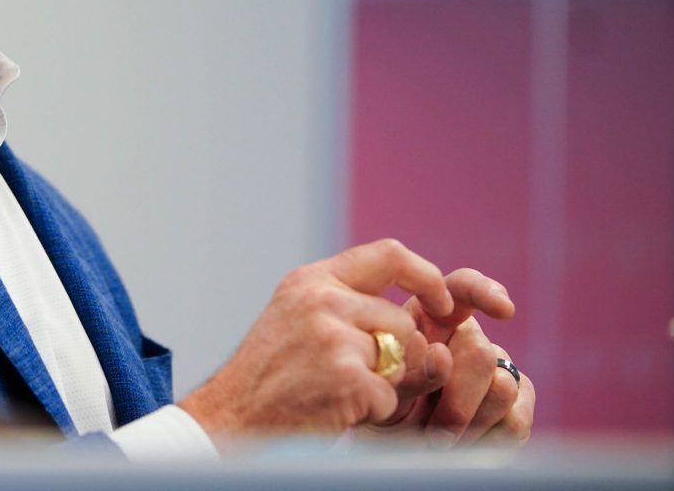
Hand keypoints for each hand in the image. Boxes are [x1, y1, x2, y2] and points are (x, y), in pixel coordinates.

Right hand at [179, 238, 457, 435]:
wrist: (229, 417)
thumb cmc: (268, 378)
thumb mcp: (299, 322)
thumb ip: (353, 312)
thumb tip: (431, 335)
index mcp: (311, 280)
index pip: (390, 255)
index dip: (426, 277)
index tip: (443, 303)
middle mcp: (321, 299)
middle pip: (403, 321)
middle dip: (398, 358)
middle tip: (363, 379)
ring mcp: (333, 337)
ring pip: (403, 360)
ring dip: (387, 387)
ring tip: (344, 394)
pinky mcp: (346, 377)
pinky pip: (391, 397)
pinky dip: (374, 413)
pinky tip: (338, 411)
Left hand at [368, 270, 533, 445]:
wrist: (390, 448)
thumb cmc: (383, 404)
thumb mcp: (383, 383)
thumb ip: (409, 367)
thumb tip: (441, 353)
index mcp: (431, 317)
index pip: (463, 288)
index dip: (485, 292)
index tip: (503, 309)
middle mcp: (467, 338)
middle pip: (480, 351)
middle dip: (456, 398)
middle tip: (433, 430)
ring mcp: (497, 371)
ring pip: (502, 385)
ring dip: (468, 422)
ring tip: (440, 438)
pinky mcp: (518, 406)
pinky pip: (517, 418)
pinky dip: (488, 439)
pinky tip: (466, 444)